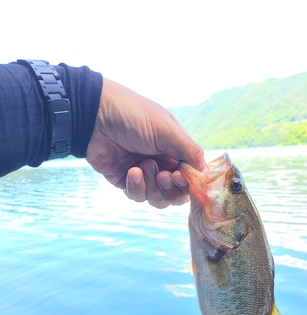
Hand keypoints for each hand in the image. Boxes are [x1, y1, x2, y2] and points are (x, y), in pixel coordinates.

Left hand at [86, 78, 204, 207]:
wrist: (93, 116)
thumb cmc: (132, 115)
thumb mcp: (166, 129)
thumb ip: (190, 151)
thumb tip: (206, 172)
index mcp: (175, 148)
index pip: (191, 175)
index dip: (189, 183)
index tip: (182, 178)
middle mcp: (162, 162)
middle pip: (176, 193)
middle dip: (171, 189)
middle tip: (164, 176)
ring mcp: (144, 173)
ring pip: (158, 198)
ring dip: (153, 186)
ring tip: (143, 166)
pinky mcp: (126, 181)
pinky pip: (138, 196)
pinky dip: (136, 187)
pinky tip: (131, 171)